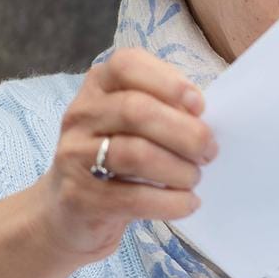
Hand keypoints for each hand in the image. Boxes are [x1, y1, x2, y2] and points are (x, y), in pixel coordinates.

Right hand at [35, 48, 214, 261]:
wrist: (69, 212)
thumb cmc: (116, 158)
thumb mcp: (133, 125)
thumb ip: (163, 110)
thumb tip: (203, 117)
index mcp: (99, 87)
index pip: (127, 65)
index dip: (168, 81)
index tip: (199, 105)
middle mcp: (81, 115)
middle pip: (136, 111)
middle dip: (185, 132)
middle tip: (209, 152)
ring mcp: (74, 156)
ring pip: (135, 154)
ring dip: (179, 169)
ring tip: (195, 178)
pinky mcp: (79, 197)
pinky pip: (133, 197)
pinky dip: (171, 202)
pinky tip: (188, 203)